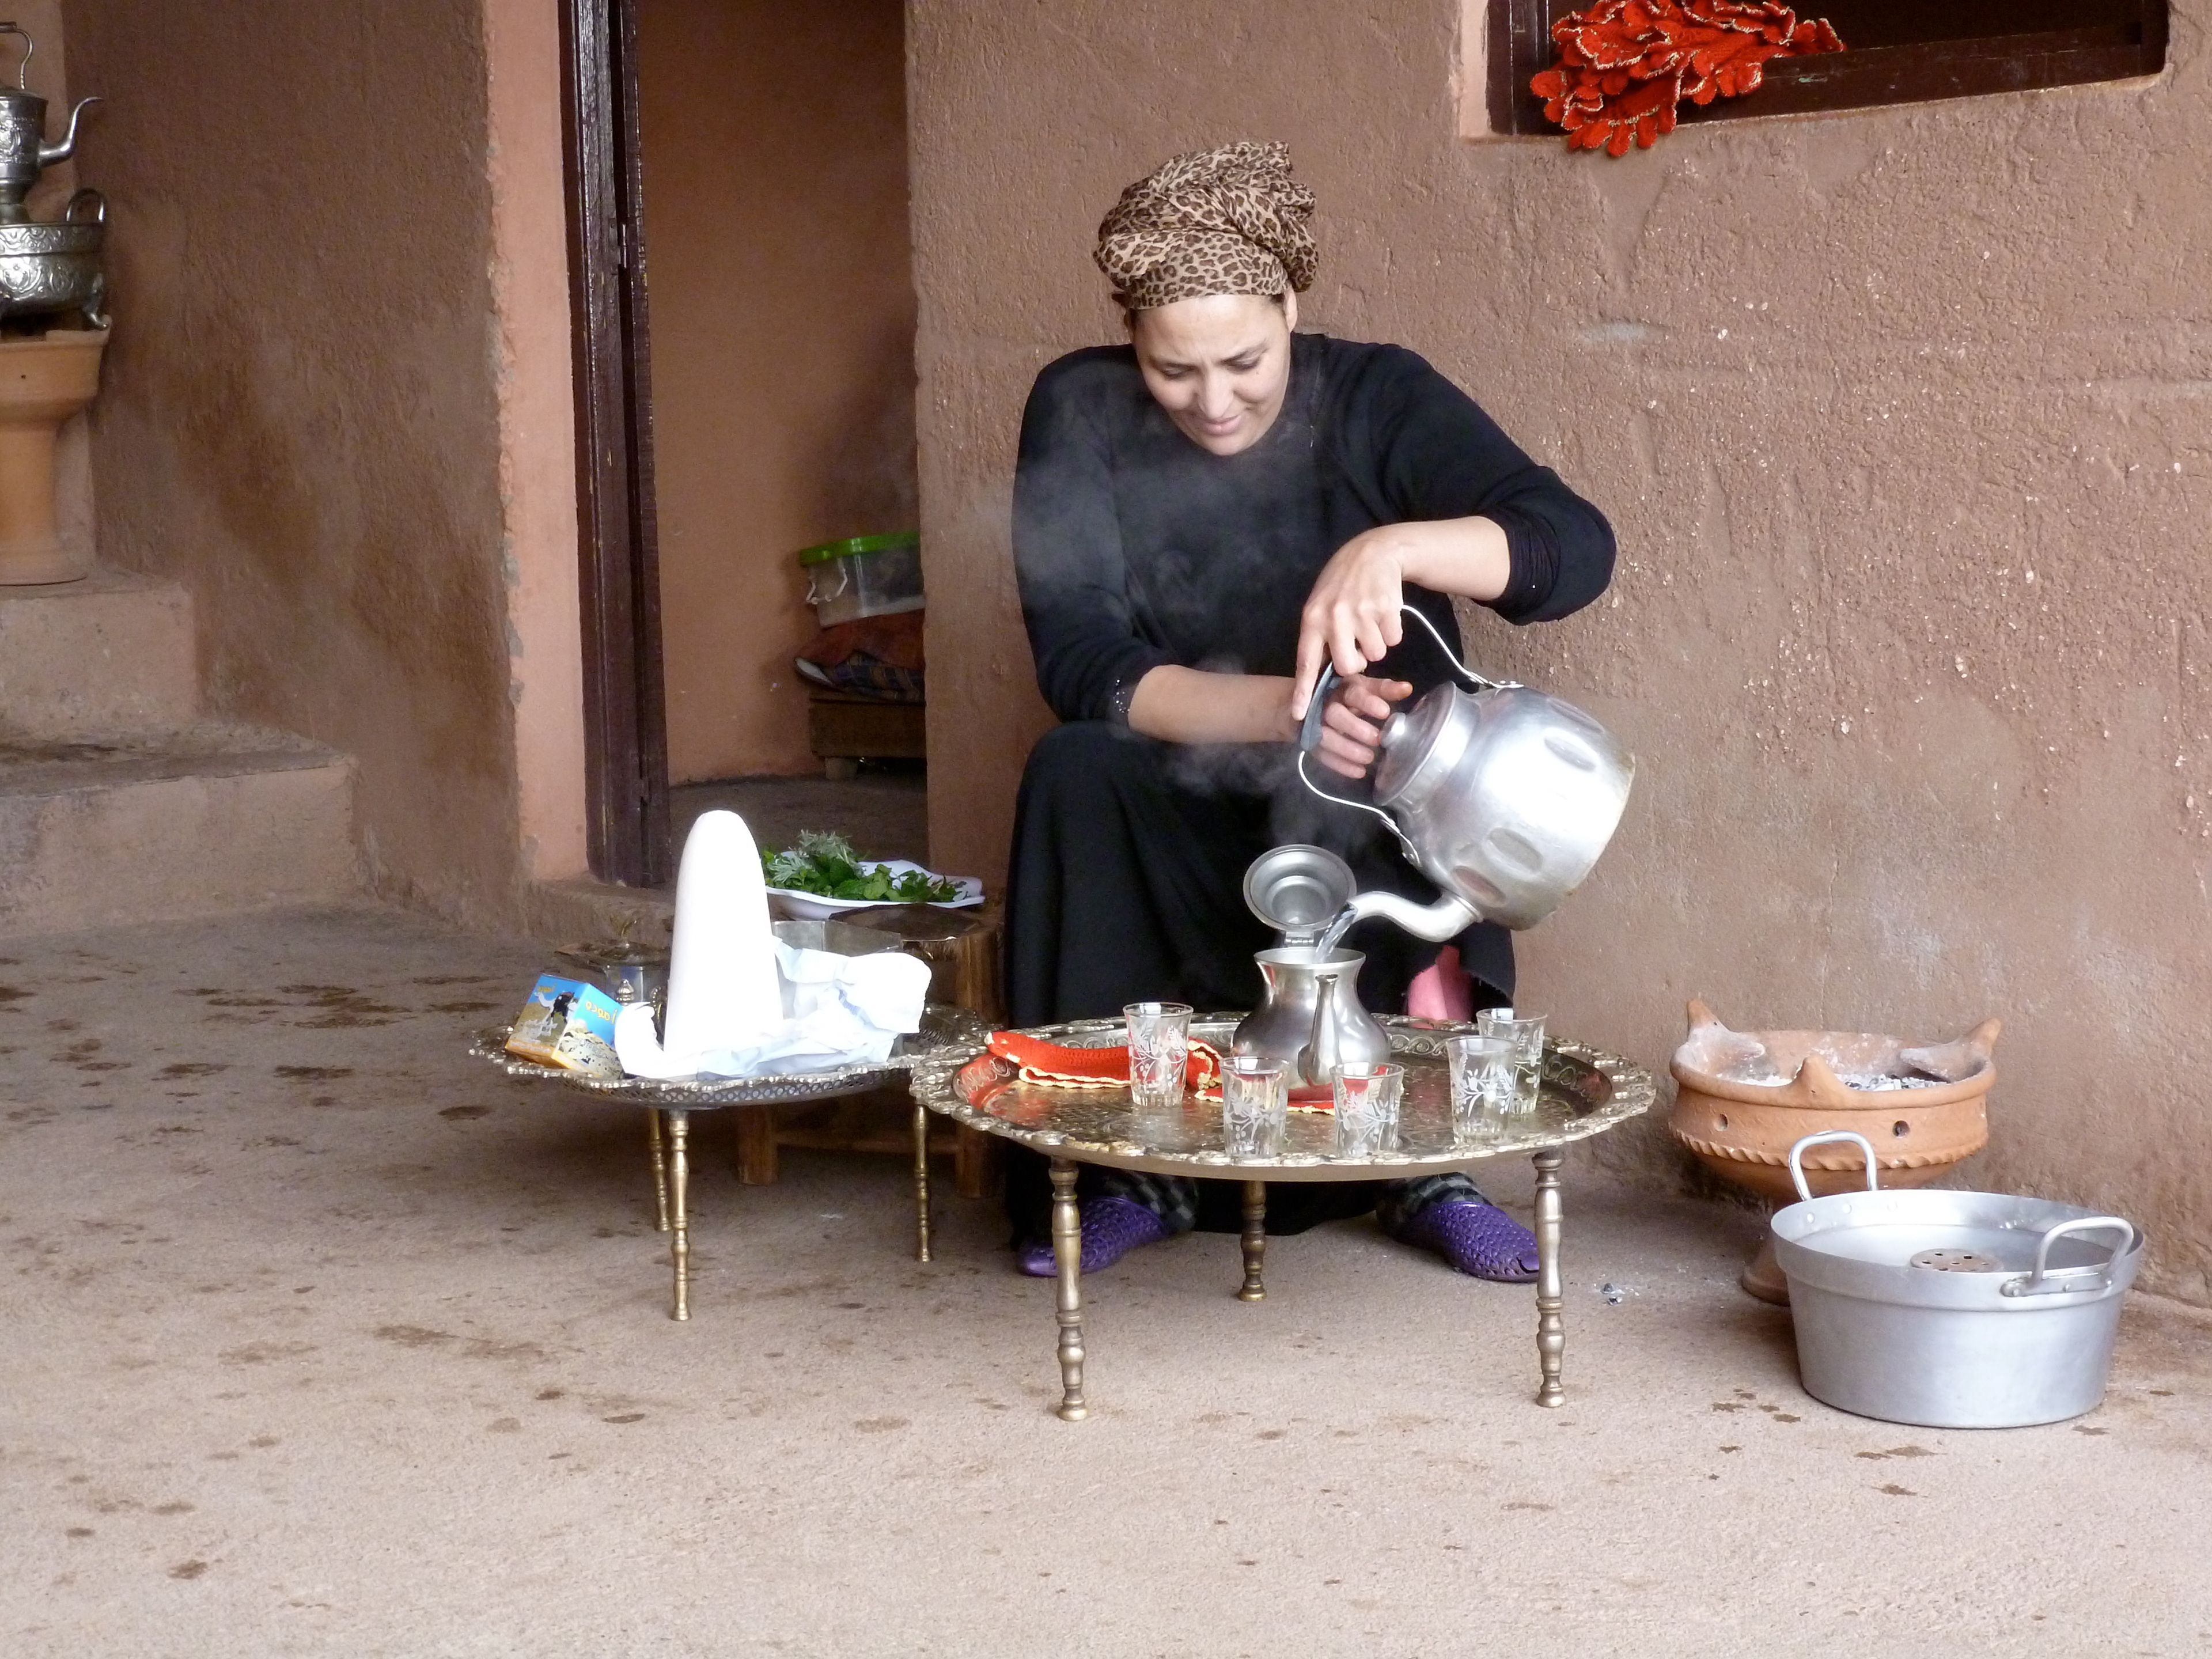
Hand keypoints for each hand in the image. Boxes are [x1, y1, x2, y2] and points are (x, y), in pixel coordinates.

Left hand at [1291, 527, 1408, 720]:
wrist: (1372, 552)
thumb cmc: (1342, 584)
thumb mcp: (1320, 605)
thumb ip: (1319, 636)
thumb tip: (1323, 674)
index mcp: (1313, 619)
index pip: (1306, 661)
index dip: (1303, 691)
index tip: (1298, 715)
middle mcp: (1335, 617)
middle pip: (1347, 666)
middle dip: (1357, 662)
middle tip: (1358, 646)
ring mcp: (1361, 613)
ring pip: (1376, 655)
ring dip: (1377, 644)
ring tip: (1371, 621)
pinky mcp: (1387, 609)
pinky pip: (1394, 640)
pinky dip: (1392, 632)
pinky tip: (1384, 613)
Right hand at [1312, 673, 1412, 779]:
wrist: (1306, 704)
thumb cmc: (1345, 695)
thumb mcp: (1364, 688)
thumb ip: (1384, 690)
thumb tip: (1407, 689)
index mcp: (1341, 688)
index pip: (1353, 693)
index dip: (1368, 703)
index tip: (1385, 712)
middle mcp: (1325, 704)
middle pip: (1334, 715)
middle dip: (1355, 728)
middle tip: (1377, 739)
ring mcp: (1314, 724)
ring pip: (1326, 737)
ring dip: (1348, 749)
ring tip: (1369, 758)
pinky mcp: (1310, 742)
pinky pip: (1322, 755)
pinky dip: (1341, 765)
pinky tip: (1359, 772)